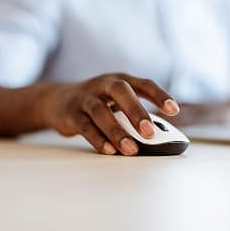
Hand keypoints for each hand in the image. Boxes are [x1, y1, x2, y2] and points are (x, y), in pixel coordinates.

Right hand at [40, 73, 179, 155]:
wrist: (56, 100)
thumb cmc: (96, 102)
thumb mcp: (115, 101)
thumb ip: (133, 114)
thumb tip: (156, 137)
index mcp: (120, 80)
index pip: (144, 84)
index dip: (159, 95)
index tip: (173, 110)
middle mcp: (103, 85)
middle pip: (121, 91)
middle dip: (136, 111)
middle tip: (149, 132)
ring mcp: (86, 98)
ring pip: (101, 112)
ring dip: (117, 132)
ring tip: (131, 149)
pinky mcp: (71, 114)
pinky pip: (85, 126)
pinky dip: (97, 139)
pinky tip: (109, 150)